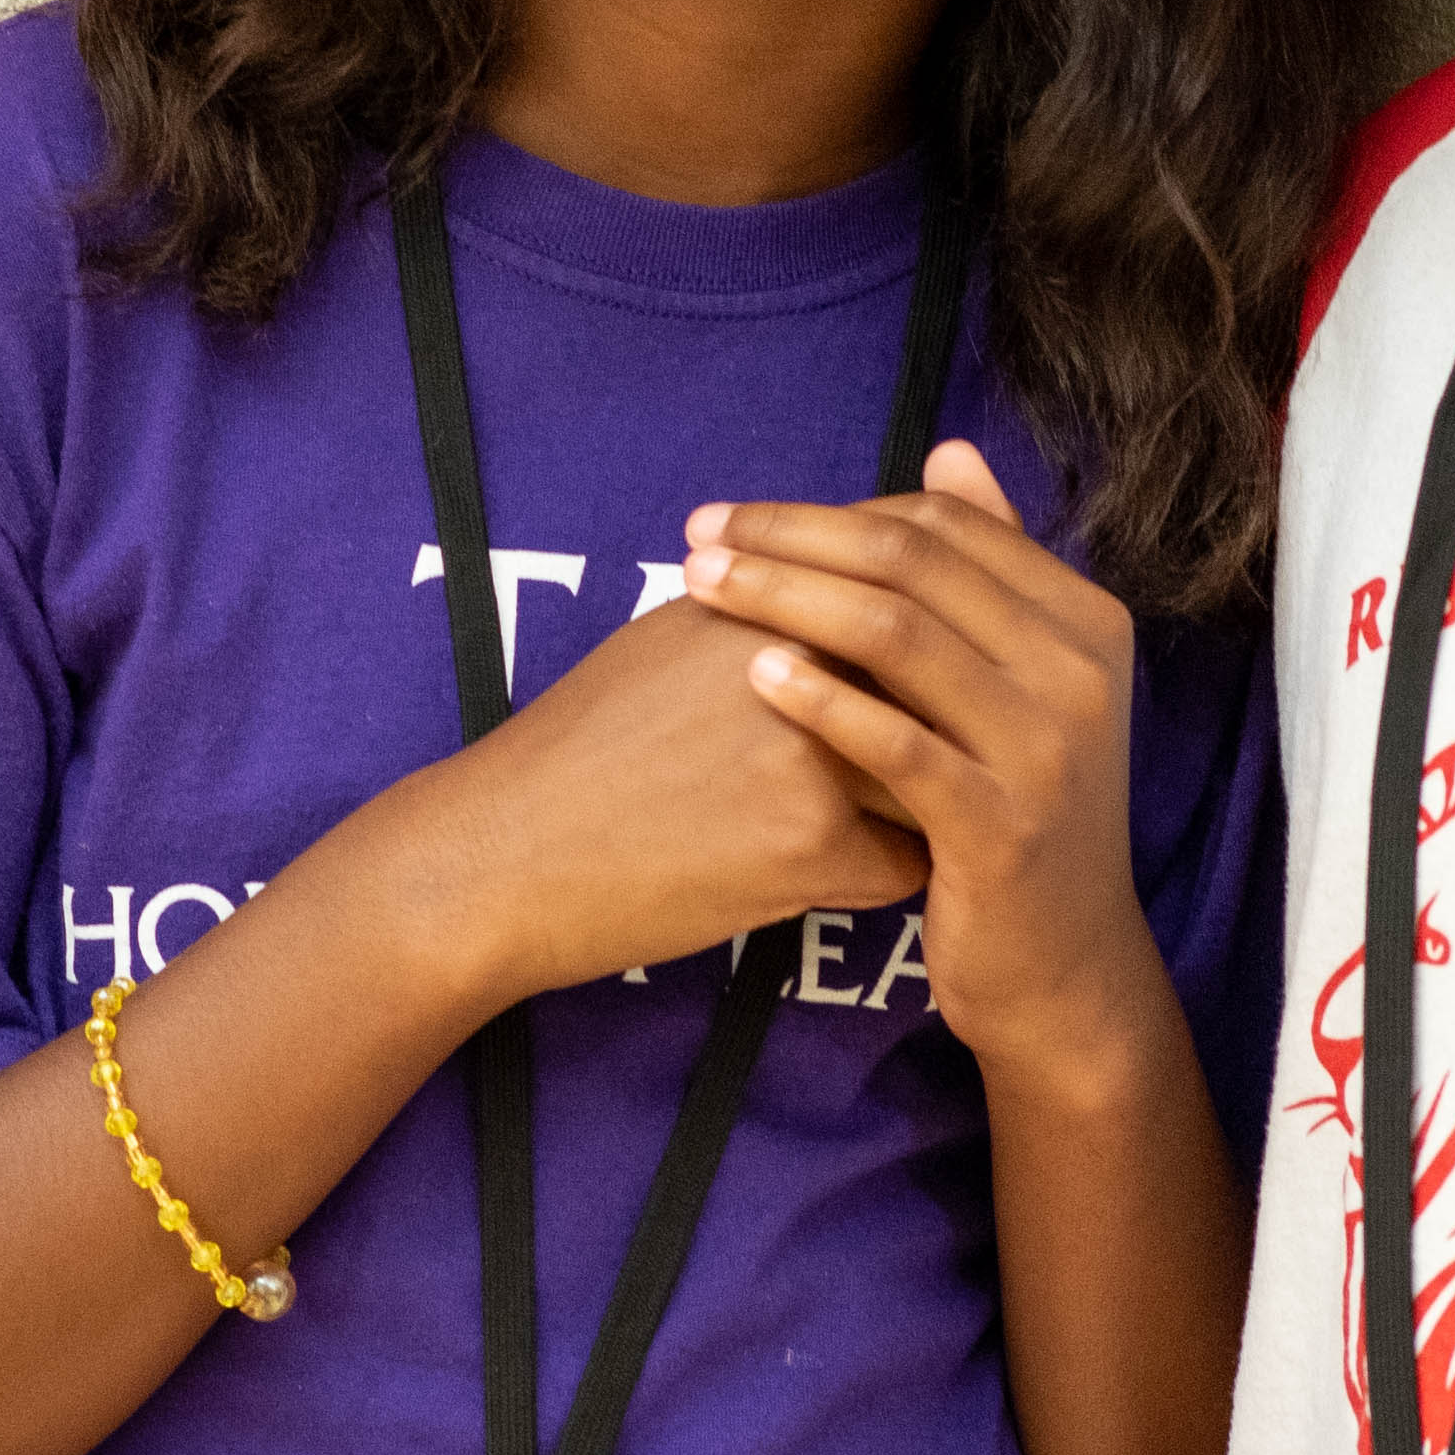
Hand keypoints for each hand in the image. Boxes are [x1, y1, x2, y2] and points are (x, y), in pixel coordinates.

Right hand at [383, 577, 927, 1002]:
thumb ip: (772, 601)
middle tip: (939, 741)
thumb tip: (851, 580)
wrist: (505, 854)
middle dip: (949, 711)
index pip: (907, 579)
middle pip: (943, 675)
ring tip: (890, 814)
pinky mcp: (810, 847)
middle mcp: (801, 657)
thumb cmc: (582, 745)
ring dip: (925, 796)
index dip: (934, 618)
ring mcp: (814, 753)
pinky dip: (880, 873)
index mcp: (771, 597)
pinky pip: (904, 863)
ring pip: (940, 773)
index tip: (938, 653)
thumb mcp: (671, 635)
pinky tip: (830, 875)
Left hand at [677, 443, 1175, 1088]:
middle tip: (698, 539)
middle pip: (916, 563)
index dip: (830, 508)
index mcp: (1085, 620)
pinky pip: (898, 744)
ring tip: (700, 588)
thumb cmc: (1012, 814)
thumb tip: (948, 449)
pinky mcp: (1001, 827)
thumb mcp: (1017, 686)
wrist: (1061, 966)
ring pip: (899, 635)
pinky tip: (754, 674)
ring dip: (787, 598)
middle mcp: (1080, 672)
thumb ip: (987, 573)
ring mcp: (1048, 750)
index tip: (736, 516)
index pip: (946, 526)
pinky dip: (821, 700)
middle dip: (792, 540)